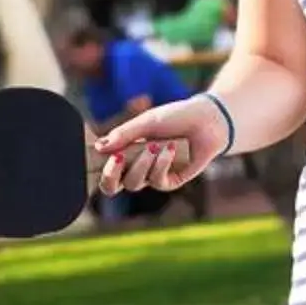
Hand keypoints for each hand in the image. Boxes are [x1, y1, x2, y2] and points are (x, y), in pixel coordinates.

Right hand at [94, 94, 229, 197]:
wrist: (207, 120)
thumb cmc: (175, 118)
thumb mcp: (146, 122)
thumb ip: (123, 135)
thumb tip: (98, 147)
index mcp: (125, 153)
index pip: (104, 169)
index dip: (98, 168)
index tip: (102, 154)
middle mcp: (136, 168)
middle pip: (112, 186)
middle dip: (111, 175)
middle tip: (117, 158)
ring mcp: (153, 176)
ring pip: (134, 183)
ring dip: (142, 164)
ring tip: (155, 145)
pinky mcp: (171, 181)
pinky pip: (158, 181)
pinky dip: (162, 164)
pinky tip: (169, 149)